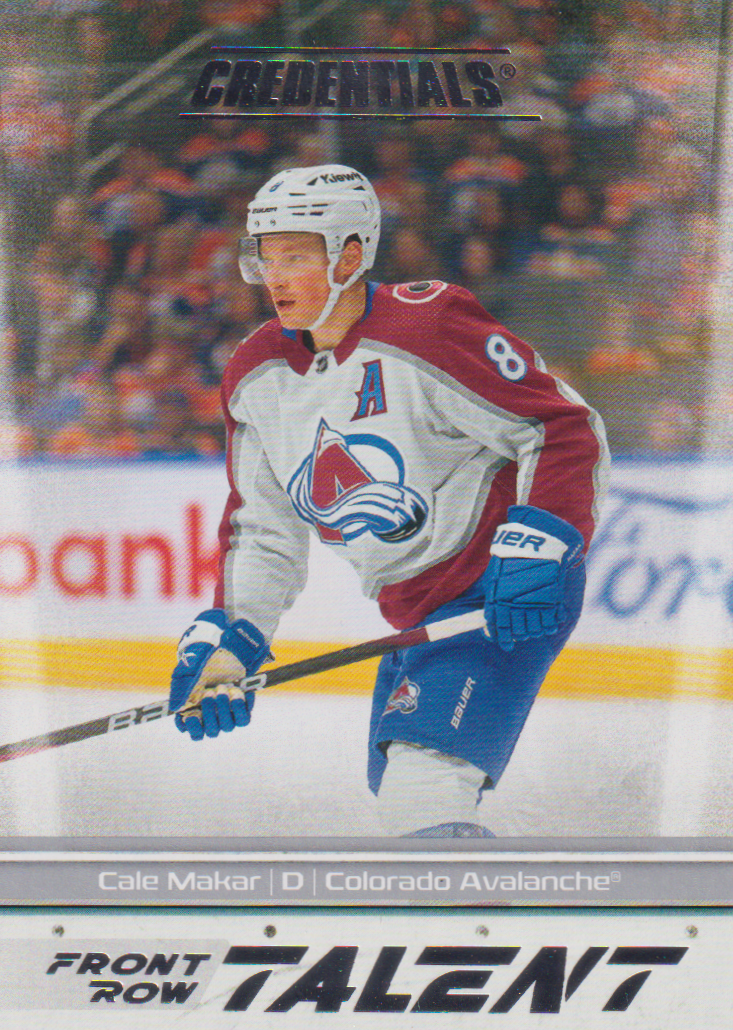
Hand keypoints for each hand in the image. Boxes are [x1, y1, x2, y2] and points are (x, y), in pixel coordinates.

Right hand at [169, 609, 270, 739]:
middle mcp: (211, 714)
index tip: (193, 717)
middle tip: (210, 692)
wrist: (223, 646)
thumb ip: (181, 690)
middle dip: (210, 712)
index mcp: (194, 710)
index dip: (194, 729)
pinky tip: (237, 691)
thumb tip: (177, 708)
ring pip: (228, 726)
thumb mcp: (187, 672)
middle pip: (212, 731)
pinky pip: (244, 718)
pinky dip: (241, 706)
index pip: (193, 731)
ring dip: (225, 708)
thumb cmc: (201, 660)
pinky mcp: (242, 706)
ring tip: (223, 687)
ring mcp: (227, 711)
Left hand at [482, 506, 583, 651]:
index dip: (502, 639)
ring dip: (533, 631)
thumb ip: (493, 598)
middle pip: (518, 630)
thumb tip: (490, 620)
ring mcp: (534, 602)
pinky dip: (548, 626)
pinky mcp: (551, 599)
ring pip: (534, 628)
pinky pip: (550, 621)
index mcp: (499, 598)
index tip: (506, 644)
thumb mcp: (496, 576)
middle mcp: (516, 603)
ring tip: (534, 630)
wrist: (537, 539)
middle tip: (520, 634)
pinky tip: (547, 626)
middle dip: (519, 634)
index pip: (499, 628)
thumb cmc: (512, 556)